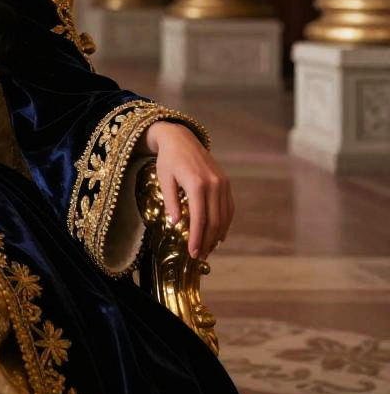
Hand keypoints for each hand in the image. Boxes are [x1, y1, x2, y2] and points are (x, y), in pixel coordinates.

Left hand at [142, 121, 232, 260]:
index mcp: (197, 184)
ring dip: (217, 235)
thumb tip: (176, 224)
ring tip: (208, 249)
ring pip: (224, 216)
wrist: (181, 138)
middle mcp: (214, 184)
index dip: (197, 238)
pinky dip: (225, 222)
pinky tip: (219, 235)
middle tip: (199, 256)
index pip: (199, 218)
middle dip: (208, 241)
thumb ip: (170, 201)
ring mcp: (222, 183)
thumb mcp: (164, 179)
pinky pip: (228, 207)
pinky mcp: (226, 182)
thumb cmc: (168, 159)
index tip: (192, 253)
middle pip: (214, 220)